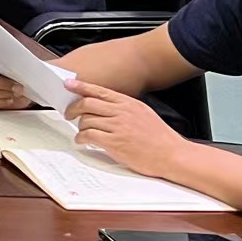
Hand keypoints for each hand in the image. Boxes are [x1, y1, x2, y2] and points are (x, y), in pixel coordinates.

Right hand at [0, 52, 32, 110]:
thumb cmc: (15, 69)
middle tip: (18, 87)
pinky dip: (0, 102)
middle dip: (3, 84)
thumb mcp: (15, 61)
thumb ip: (11, 60)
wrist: (17, 83)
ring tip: (17, 93)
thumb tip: (18, 63)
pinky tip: (10, 100)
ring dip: (4, 94)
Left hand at [65, 79, 190, 176]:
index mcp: (129, 103)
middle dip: (73, 108)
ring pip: (86, 120)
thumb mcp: (143, 113)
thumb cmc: (160, 138)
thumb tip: (103, 104)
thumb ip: (124, 107)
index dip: (81, 86)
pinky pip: (89, 135)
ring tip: (81, 131)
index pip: (100, 90)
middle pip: (88, 103)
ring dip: (79, 126)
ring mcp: (118, 127)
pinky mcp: (115, 143)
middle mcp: (122, 112)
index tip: (68, 84)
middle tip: (69, 113)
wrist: (173, 155)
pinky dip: (81, 138)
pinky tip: (82, 140)